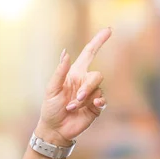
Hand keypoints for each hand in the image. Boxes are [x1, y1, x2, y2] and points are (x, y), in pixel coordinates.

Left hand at [36, 28, 111, 145]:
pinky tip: (92, 106)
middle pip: (96, 76)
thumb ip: (60, 72)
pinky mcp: (95, 107)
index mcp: (74, 74)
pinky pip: (103, 100)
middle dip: (87, 87)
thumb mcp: (51, 89)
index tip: (109, 30)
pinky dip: (98, 102)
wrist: (54, 128)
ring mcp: (91, 95)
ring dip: (85, 99)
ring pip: (98, 89)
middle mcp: (84, 82)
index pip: (89, 54)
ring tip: (72, 108)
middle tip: (75, 99)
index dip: (98, 42)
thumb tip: (66, 53)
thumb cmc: (50, 108)